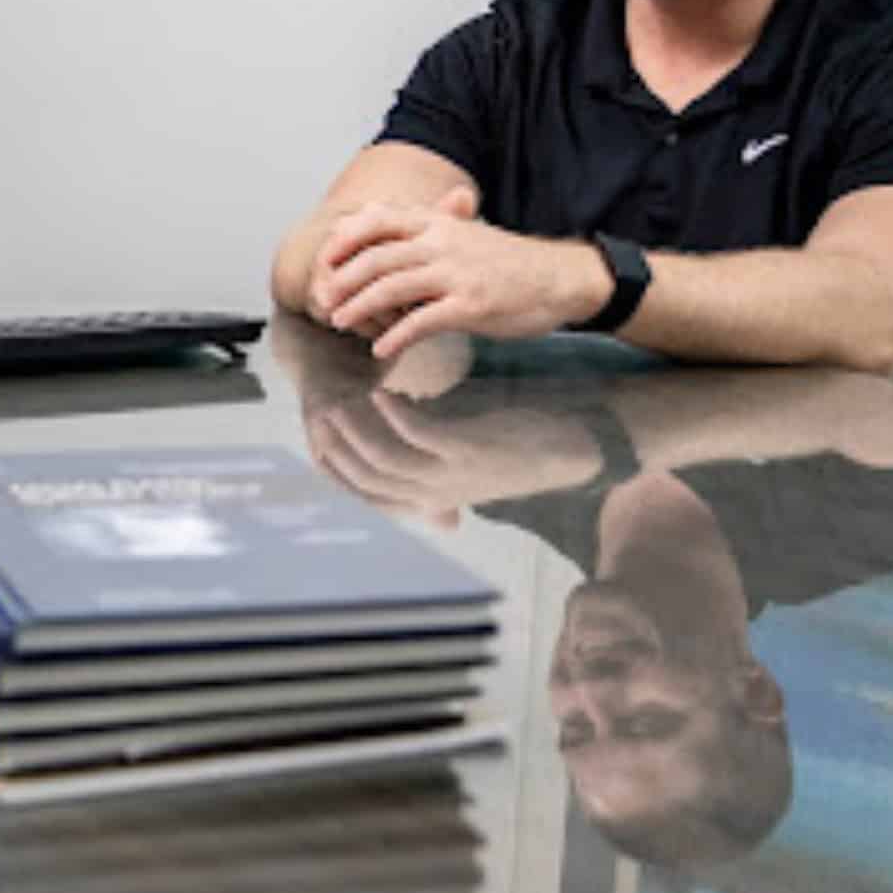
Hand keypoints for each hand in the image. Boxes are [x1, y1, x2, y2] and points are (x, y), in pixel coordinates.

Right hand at [306, 390, 603, 524]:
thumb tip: (433, 500)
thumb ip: (448, 481)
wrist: (575, 454)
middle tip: (317, 416)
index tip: (319, 441)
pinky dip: (396, 416)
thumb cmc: (524, 456)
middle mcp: (438, 494)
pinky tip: (381, 392)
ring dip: (358, 431)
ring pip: (387, 459)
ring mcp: (453, 476)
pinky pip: (421, 436)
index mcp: (435, 499)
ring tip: (339, 403)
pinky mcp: (471, 453)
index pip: (372, 493)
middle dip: (339, 448)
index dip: (341, 471)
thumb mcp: (479, 474)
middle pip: (370, 478)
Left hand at [320, 195, 608, 358]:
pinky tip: (381, 350)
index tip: (326, 256)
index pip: (381, 220)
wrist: (558, 278)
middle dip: (344, 279)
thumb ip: (423, 229)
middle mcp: (444, 243)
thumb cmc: (508, 261)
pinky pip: (423, 322)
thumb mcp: (464, 233)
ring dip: (361, 307)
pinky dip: (397, 337)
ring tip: (340, 322)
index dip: (348, 238)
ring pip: (393, 288)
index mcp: (439, 223)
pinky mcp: (470, 305)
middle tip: (324, 298)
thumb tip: (376, 223)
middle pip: (378, 256)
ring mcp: (457, 274)